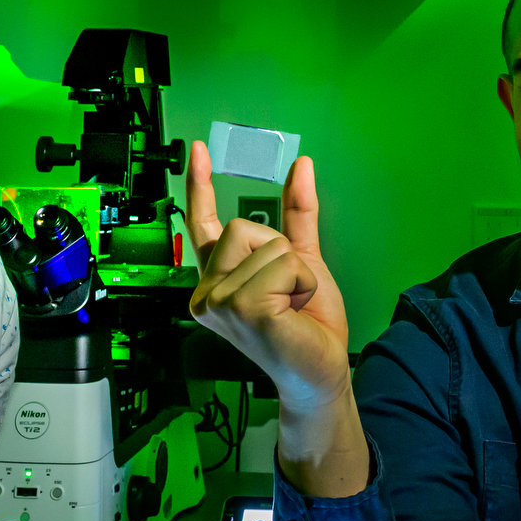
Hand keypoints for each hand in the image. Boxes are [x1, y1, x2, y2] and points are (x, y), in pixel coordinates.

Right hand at [184, 142, 350, 412]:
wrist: (321, 371)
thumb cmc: (307, 325)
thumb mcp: (302, 260)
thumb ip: (298, 215)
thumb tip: (301, 165)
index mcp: (217, 278)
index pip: (203, 223)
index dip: (199, 184)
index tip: (198, 149)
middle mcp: (207, 291)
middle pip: (244, 227)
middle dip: (281, 252)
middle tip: (287, 293)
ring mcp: (219, 303)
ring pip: (268, 245)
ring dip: (295, 272)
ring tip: (290, 305)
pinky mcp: (242, 310)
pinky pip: (283, 265)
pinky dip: (300, 283)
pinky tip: (291, 313)